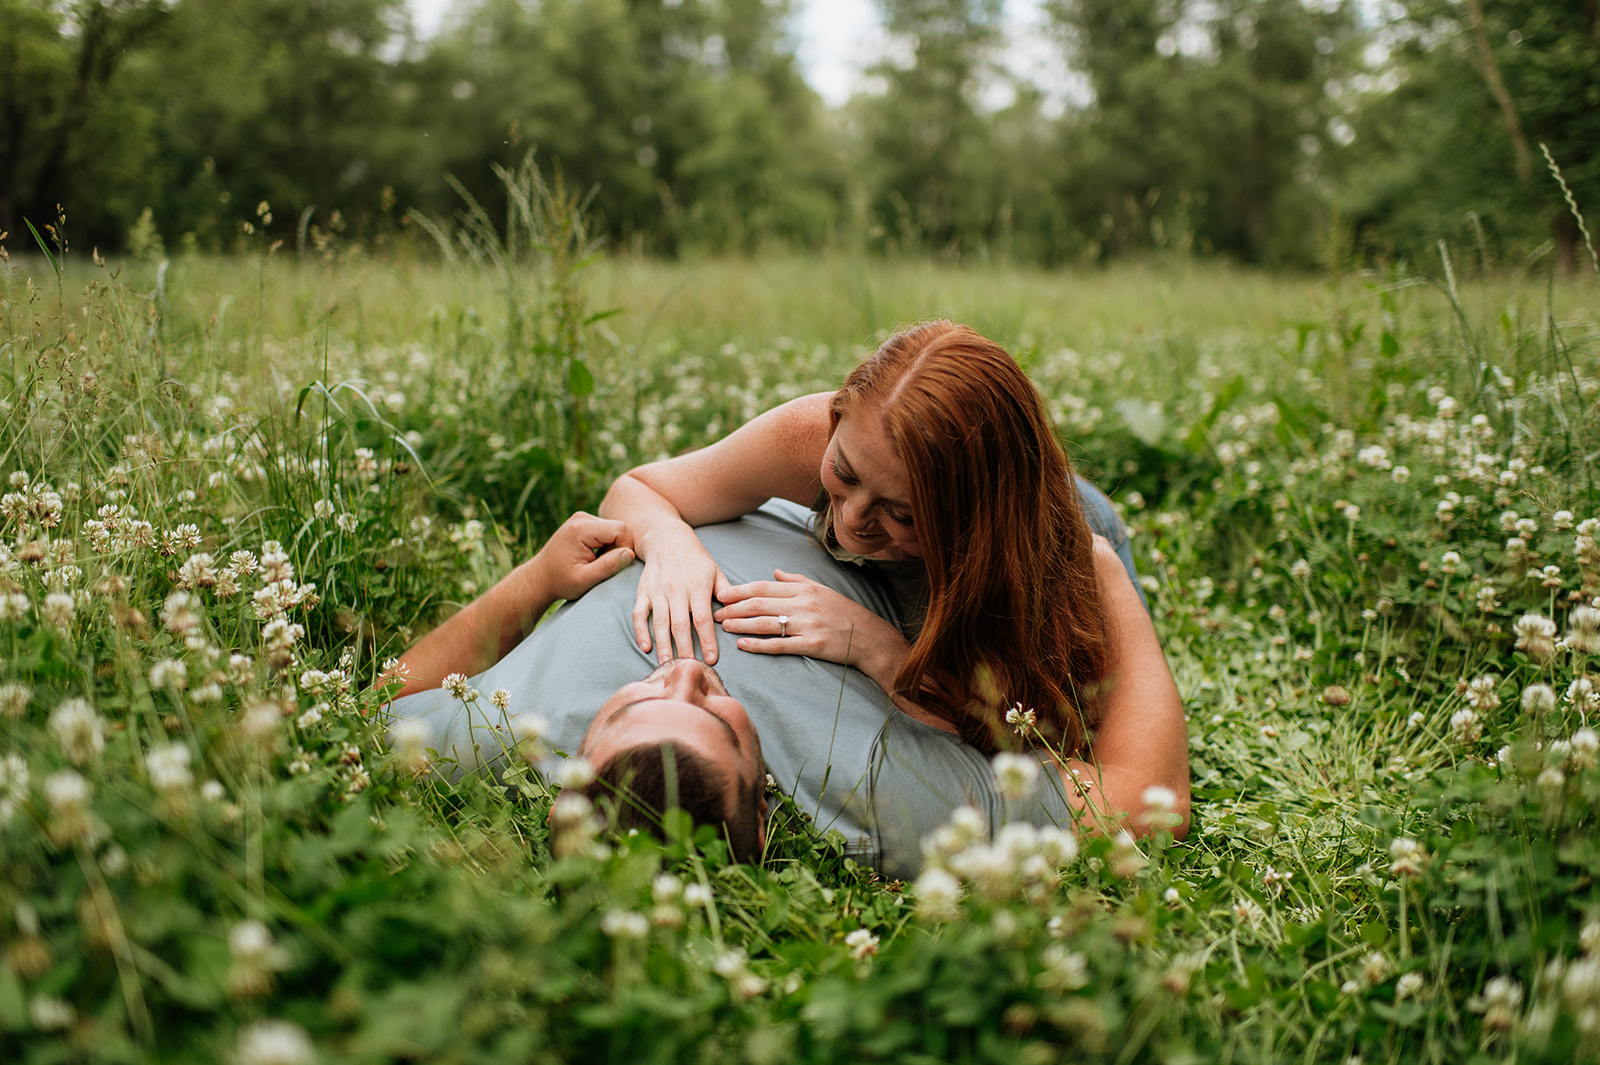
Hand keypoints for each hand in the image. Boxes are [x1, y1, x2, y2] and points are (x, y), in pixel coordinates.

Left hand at [531, 512, 634, 601]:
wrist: (539, 577)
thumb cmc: (560, 582)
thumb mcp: (584, 580)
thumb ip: (608, 566)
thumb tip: (630, 554)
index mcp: (581, 529)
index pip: (621, 530)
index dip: (624, 549)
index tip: (613, 566)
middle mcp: (581, 518)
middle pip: (619, 528)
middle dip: (618, 549)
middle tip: (601, 566)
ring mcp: (582, 518)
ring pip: (614, 529)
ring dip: (612, 548)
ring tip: (595, 563)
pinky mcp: (583, 522)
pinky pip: (607, 530)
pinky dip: (606, 545)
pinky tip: (593, 557)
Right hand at [631, 525, 731, 663]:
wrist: (666, 538)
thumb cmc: (695, 558)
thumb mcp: (715, 570)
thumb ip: (726, 591)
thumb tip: (736, 612)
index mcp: (697, 586)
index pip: (703, 618)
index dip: (707, 640)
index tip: (712, 659)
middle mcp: (676, 589)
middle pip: (681, 625)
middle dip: (685, 649)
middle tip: (689, 669)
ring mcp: (657, 591)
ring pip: (660, 623)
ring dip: (664, 645)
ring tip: (668, 665)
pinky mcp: (643, 592)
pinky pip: (639, 614)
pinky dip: (640, 631)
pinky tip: (646, 647)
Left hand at [714, 569, 908, 683]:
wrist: (868, 636)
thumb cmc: (842, 612)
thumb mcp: (821, 589)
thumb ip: (795, 580)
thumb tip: (773, 572)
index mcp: (803, 589)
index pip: (764, 587)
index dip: (740, 590)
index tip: (721, 594)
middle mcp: (804, 604)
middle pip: (760, 604)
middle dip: (734, 608)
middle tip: (715, 613)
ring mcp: (807, 625)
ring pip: (766, 623)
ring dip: (741, 625)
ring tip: (723, 628)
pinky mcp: (811, 645)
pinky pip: (779, 645)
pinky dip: (758, 645)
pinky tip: (743, 646)